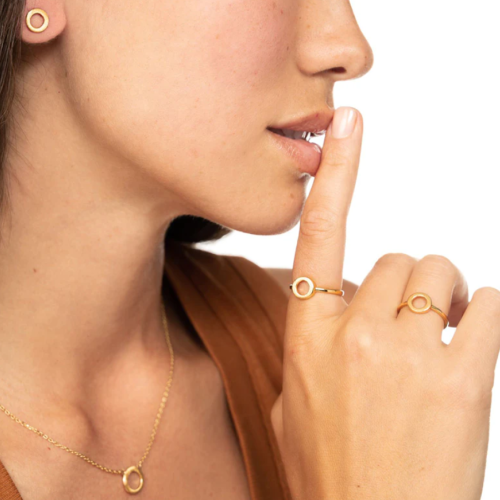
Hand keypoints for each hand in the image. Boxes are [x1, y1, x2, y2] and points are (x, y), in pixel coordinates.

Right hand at [270, 106, 499, 499]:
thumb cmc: (332, 470)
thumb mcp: (293, 403)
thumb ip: (309, 347)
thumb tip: (329, 312)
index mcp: (309, 338)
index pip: (319, 237)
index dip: (336, 175)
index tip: (350, 126)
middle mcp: (354, 334)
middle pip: (395, 259)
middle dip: (406, 286)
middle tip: (411, 326)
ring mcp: (407, 353)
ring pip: (439, 275)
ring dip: (443, 297)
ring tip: (440, 337)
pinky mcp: (463, 376)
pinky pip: (489, 306)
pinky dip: (484, 315)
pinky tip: (470, 345)